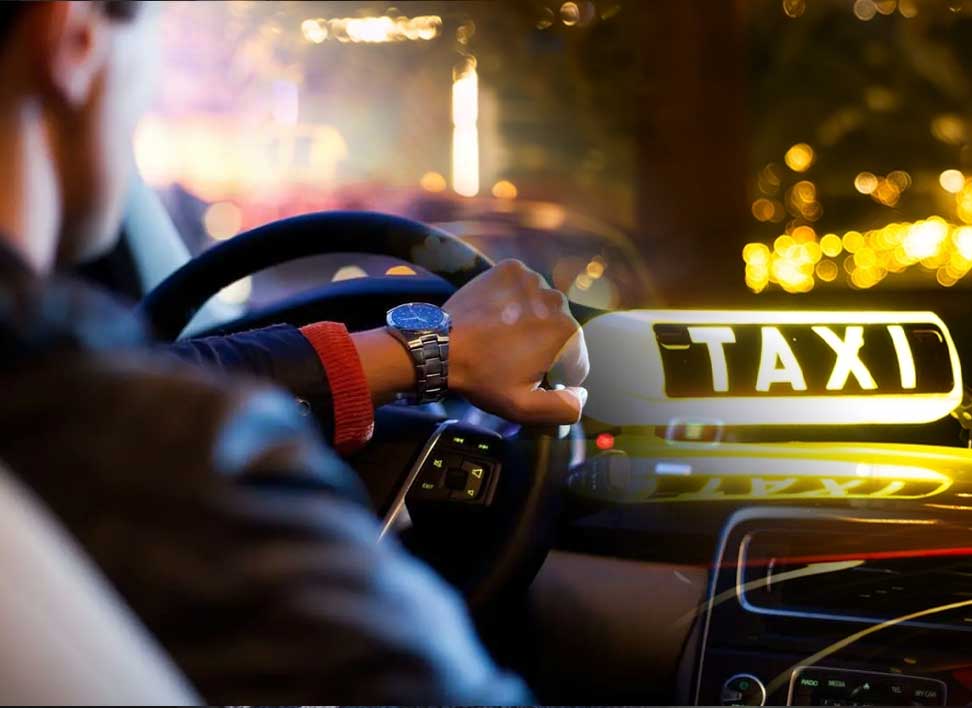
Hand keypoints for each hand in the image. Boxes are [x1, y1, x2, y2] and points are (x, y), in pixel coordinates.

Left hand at [444, 259, 588, 423]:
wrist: (440, 346)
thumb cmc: (482, 377)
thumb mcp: (524, 407)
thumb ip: (564, 408)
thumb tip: (583, 394)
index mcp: (567, 332)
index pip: (576, 361)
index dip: (556, 376)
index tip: (530, 377)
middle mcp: (556, 300)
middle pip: (561, 331)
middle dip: (545, 346)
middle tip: (512, 358)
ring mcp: (532, 280)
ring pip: (543, 307)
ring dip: (532, 321)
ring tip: (503, 336)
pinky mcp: (511, 270)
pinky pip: (524, 288)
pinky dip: (516, 299)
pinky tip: (499, 315)